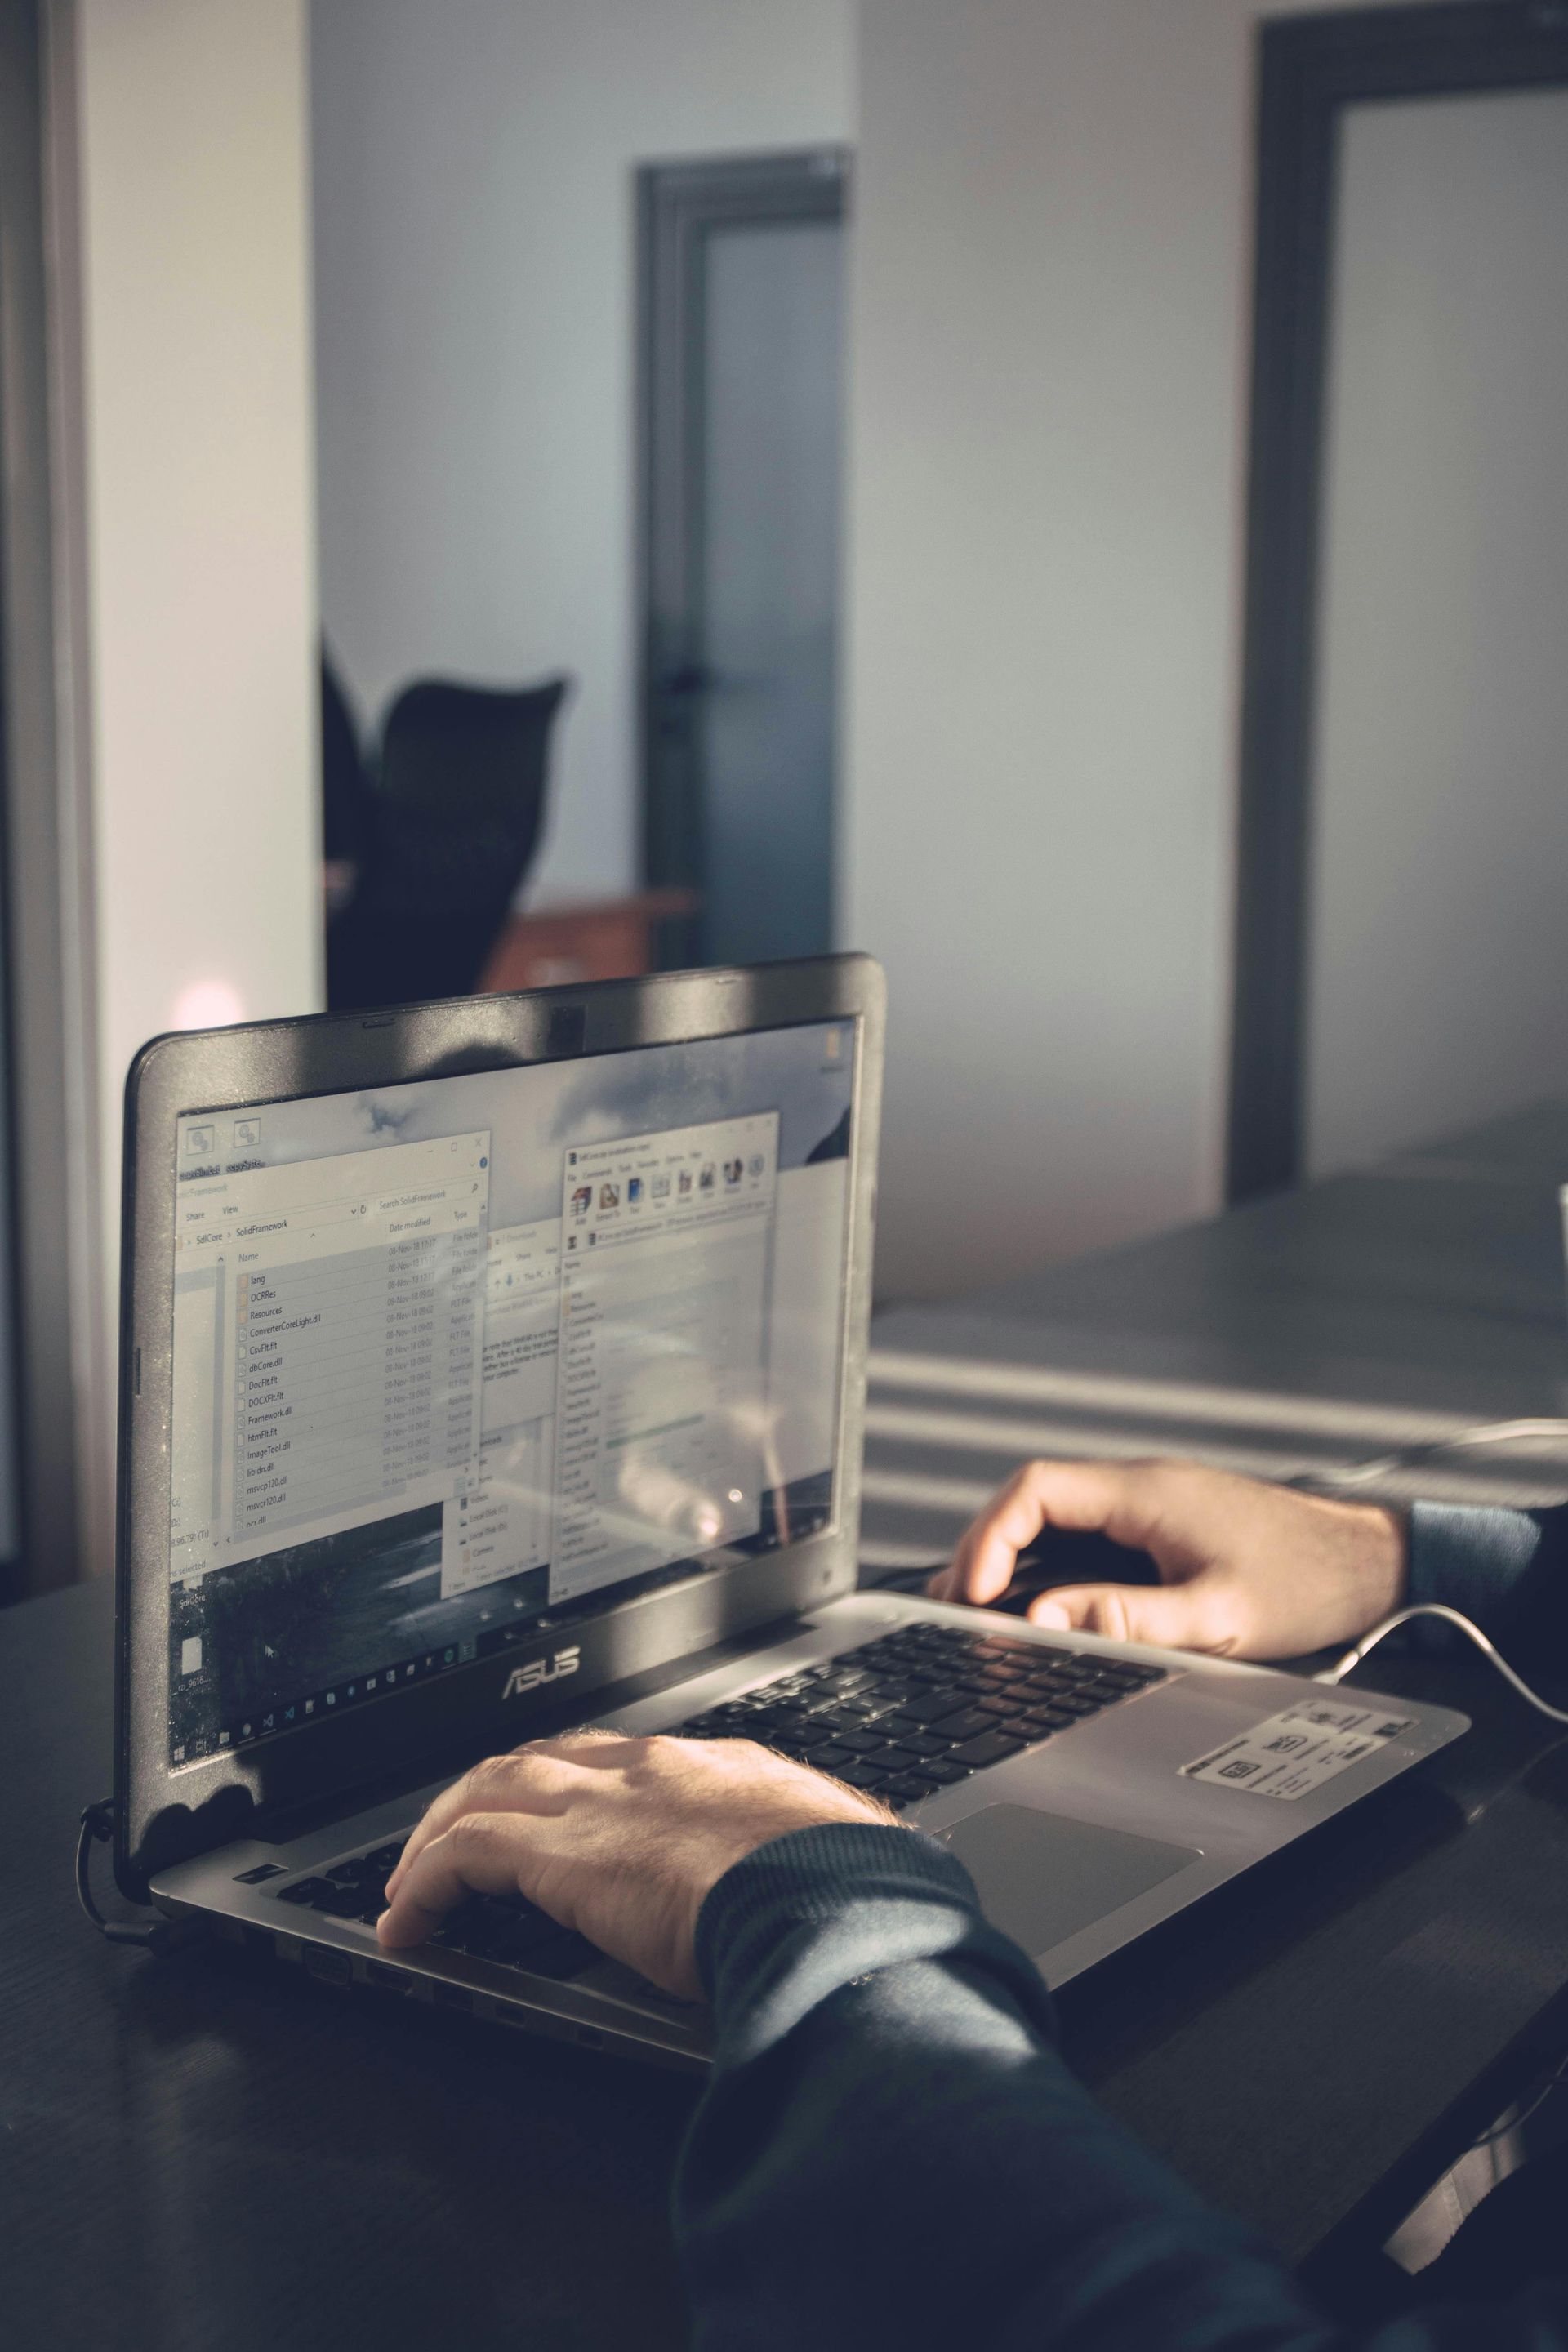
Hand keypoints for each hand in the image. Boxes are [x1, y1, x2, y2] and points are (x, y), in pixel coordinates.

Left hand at [377, 1731, 893, 1998]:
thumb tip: (807, 1904)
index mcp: (720, 1770)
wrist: (830, 1896)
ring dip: (443, 1829)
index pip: (623, 1760)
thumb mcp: (821, 1865)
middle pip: (542, 1758)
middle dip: (491, 1792)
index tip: (554, 1816)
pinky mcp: (563, 1854)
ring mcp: (605, 1803)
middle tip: (456, 1833)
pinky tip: (407, 1922)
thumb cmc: (846, 1893)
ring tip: (413, 1877)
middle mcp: (653, 1770)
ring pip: (490, 1788)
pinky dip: (424, 1881)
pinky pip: (462, 1852)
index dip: (573, 1784)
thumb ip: (794, 1870)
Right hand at [926, 1458, 1405, 1660]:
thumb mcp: (1215, 1616)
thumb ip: (1126, 1619)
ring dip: (1016, 1560)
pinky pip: (1088, 1535)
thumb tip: (1045, 1623)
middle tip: (957, 1609)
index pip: (1033, 1490)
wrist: (1372, 1563)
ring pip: (1057, 1518)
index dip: (988, 1538)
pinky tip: (1044, 1603)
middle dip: (985, 1552)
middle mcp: (1141, 1487)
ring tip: (981, 1610)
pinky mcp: (1165, 1526)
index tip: (973, 1593)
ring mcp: (1152, 1504)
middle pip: (1032, 1502)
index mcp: (1144, 1493)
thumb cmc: (1308, 1583)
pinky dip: (1052, 1565)